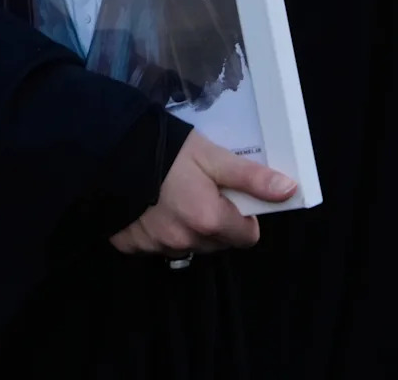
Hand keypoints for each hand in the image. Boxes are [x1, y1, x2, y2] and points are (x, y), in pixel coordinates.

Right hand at [109, 130, 297, 256]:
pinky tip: (151, 206)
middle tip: (203, 191)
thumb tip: (290, 190)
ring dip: (189, 229)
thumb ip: (251, 177)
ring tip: (175, 196)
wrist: (108, 151)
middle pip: (217, 243)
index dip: (245, 217)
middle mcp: (184, 241)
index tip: (232, 197)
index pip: (247, 237)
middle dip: (218, 222)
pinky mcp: (130, 246)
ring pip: (187, 246)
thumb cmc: (167, 151)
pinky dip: (159, 231)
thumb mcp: (214, 156)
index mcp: (209, 220)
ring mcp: (155, 247)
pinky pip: (156, 246)